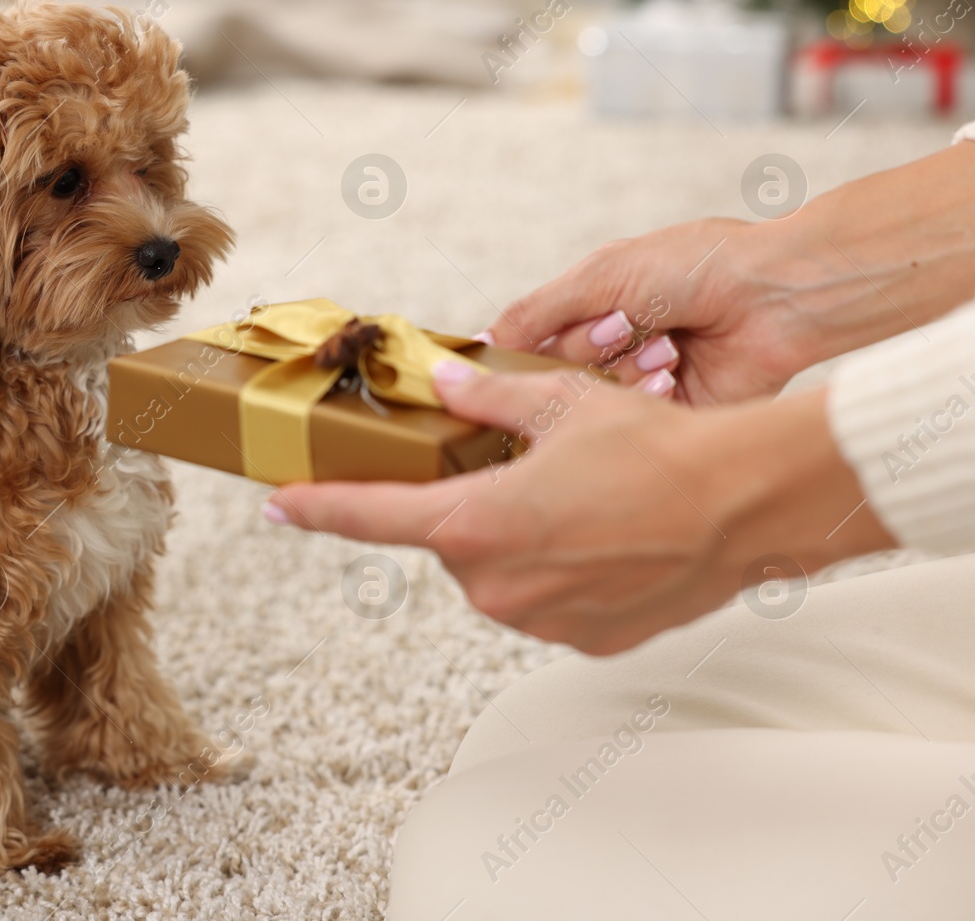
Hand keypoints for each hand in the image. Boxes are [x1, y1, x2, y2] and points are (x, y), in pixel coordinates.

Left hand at [264, 365, 894, 653]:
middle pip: (448, 540)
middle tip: (523, 466)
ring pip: (496, 571)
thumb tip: (437, 382)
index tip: (277, 502)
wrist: (746, 508)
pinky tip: (606, 538)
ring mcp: (538, 620)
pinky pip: (545, 599)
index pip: (370, 518)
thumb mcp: (560, 404)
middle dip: (469, 504)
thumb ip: (485, 398)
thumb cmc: (656, 449)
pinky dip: (560, 570)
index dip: (317, 507)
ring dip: (516, 537)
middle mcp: (495, 584)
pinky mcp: (583, 641)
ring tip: (580, 500)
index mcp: (474, 524)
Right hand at [484, 217, 811, 405]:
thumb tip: (475, 344)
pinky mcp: (670, 415)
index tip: (539, 343)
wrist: (775, 293)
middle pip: (557, 375)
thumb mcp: (601, 275)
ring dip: (623, 368)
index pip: (529, 346)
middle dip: (588, 349)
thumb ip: (534, 313)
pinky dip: (646, 393)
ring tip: (666, 343)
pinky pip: (631, 419)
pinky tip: (673, 370)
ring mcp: (637, 384)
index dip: (533, 347)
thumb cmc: (695, 266)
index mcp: (588, 311)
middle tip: (625, 326)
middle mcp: (608, 351)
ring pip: (592, 400)